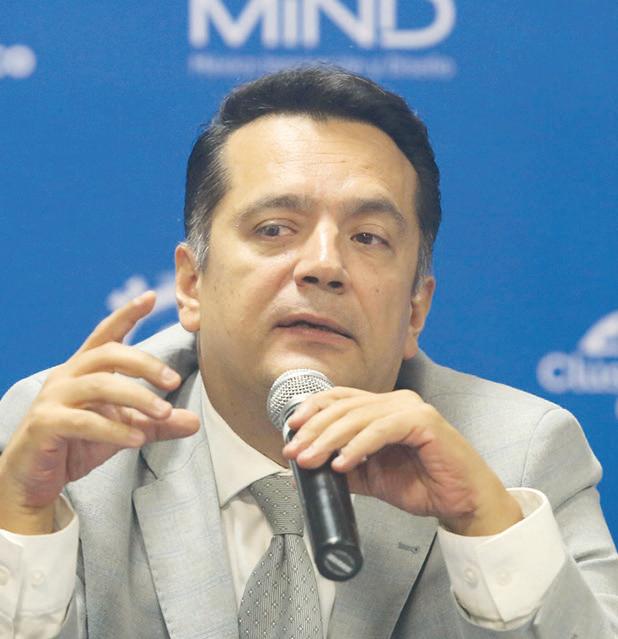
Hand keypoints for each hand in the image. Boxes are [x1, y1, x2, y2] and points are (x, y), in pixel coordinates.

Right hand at [0, 292, 199, 533]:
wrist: (35, 481)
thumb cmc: (79, 444)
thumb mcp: (125, 429)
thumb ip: (157, 422)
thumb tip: (195, 422)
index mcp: (84, 369)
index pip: (106, 334)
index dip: (127, 314)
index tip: (151, 296)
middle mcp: (67, 376)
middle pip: (108, 354)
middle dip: (145, 364)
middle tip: (174, 381)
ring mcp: (53, 398)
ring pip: (99, 385)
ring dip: (137, 397)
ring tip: (164, 412)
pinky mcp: (45, 424)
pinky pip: (83, 421)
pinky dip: (114, 430)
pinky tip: (138, 439)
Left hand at [283, 387, 521, 535]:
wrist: (461, 503)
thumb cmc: (422, 484)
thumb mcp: (371, 476)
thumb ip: (344, 466)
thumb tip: (307, 467)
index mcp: (383, 408)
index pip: (340, 399)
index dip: (312, 410)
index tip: (290, 430)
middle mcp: (396, 401)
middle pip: (344, 406)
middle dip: (314, 430)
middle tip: (295, 452)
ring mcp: (410, 408)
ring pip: (359, 416)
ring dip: (329, 439)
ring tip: (311, 460)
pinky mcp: (424, 421)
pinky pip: (382, 430)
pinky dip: (358, 446)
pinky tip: (343, 462)